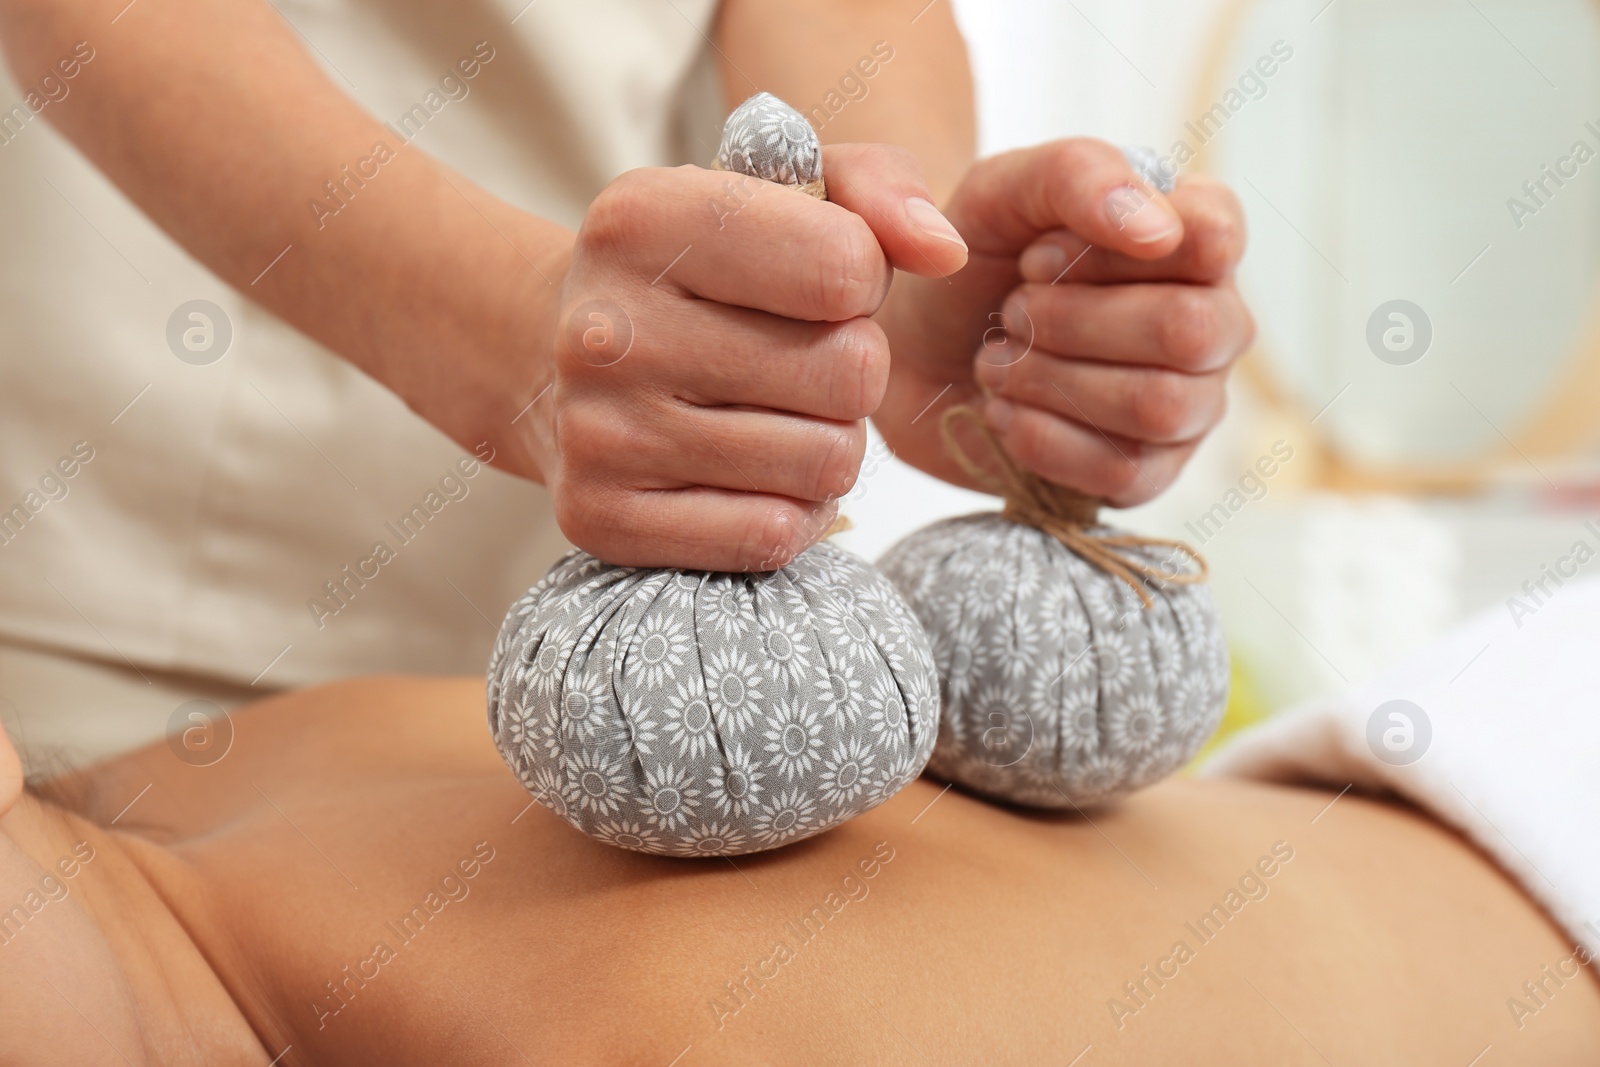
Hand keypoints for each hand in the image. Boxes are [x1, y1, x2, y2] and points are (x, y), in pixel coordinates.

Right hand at [522, 145, 967, 570]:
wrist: (552, 355)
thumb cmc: (702, 269)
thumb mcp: (781, 194)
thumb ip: (878, 190)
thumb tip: (943, 251)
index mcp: (642, 219)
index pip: (846, 266)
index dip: (861, 281)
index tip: (817, 285)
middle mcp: (606, 328)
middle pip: (850, 375)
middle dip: (853, 370)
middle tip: (802, 361)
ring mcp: (596, 432)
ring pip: (824, 464)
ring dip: (828, 443)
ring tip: (777, 415)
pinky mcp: (598, 519)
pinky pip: (771, 537)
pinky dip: (788, 511)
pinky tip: (752, 475)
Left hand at [872, 139, 1252, 506]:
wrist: (913, 351)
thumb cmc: (972, 260)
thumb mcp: (1003, 191)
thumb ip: (1079, 175)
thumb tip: (1159, 229)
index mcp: (1196, 235)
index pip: (1214, 238)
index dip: (1112, 253)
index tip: (1036, 257)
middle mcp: (1213, 319)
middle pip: (1191, 331)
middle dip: (1074, 323)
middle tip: (1011, 314)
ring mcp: (1191, 403)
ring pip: (1161, 406)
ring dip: (1052, 381)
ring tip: (1001, 362)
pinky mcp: (1148, 471)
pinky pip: (1122, 470)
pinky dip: (1041, 437)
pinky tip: (1005, 410)